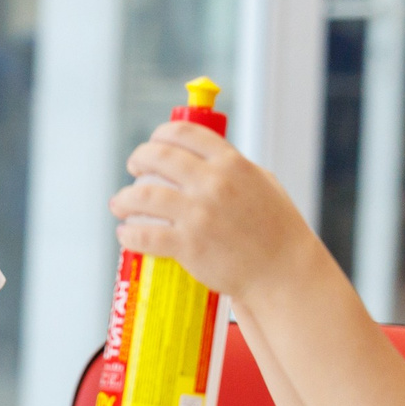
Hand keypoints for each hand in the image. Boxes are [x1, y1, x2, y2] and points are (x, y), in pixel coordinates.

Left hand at [107, 121, 313, 298]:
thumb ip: (233, 168)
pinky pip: (145, 234)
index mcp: (232, 163)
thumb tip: (203, 157)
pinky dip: (129, 233)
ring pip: (144, 196)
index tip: (153, 145)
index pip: (184, 133)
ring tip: (120, 204)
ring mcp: (200, 214)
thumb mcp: (263, 184)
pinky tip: (126, 233)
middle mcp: (214, 183)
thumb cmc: (277, 230)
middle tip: (134, 170)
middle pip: (158, 157)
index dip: (160, 136)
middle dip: (138, 159)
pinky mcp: (189, 245)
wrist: (283, 272)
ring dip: (124, 198)